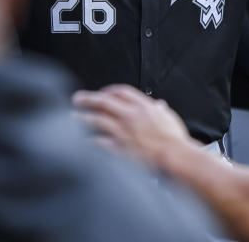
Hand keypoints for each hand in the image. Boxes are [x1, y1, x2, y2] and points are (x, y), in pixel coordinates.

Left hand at [73, 85, 200, 167]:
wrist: (175, 157)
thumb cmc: (175, 140)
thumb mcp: (170, 118)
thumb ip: (161, 110)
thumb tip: (159, 106)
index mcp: (143, 106)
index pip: (120, 91)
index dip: (108, 90)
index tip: (101, 93)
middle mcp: (130, 116)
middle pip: (103, 101)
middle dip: (88, 99)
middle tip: (78, 99)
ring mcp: (123, 132)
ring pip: (97, 120)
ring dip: (82, 117)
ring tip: (73, 116)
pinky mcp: (119, 148)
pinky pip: (99, 142)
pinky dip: (90, 141)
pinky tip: (83, 141)